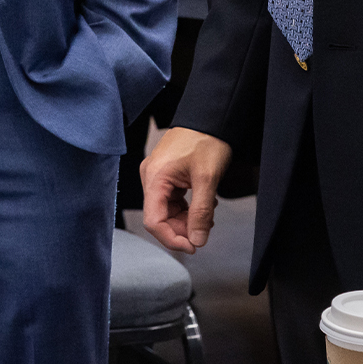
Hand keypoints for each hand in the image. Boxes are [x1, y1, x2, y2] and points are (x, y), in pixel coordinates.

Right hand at [139, 127, 230, 252]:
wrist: (211, 116)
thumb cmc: (207, 139)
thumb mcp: (207, 179)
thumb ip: (201, 212)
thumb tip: (197, 241)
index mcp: (155, 178)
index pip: (153, 221)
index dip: (172, 239)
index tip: (193, 247)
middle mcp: (151, 177)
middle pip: (160, 217)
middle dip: (182, 229)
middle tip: (205, 231)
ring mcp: (157, 176)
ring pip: (167, 210)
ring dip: (187, 219)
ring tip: (208, 217)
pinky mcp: (166, 174)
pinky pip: (172, 200)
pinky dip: (187, 208)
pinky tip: (204, 205)